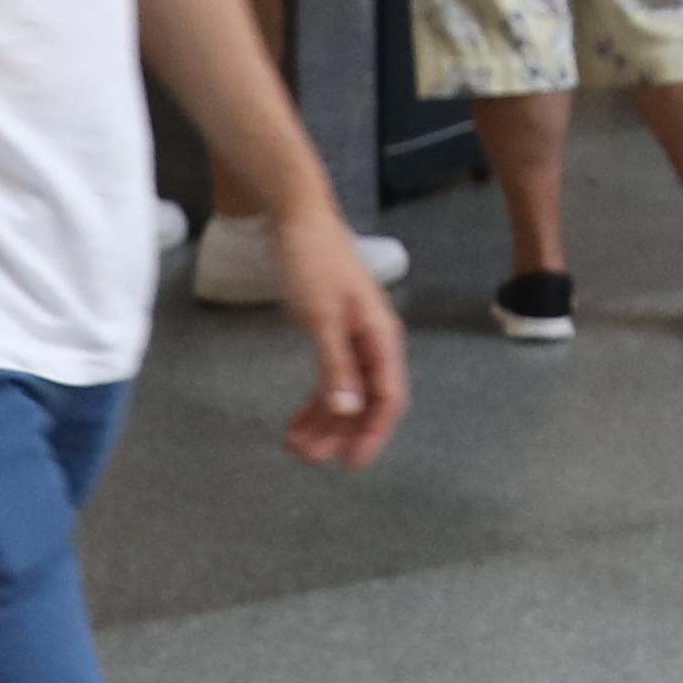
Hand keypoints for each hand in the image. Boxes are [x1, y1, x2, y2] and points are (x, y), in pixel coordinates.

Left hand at [273, 211, 409, 469]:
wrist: (297, 218)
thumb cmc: (313, 262)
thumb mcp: (322, 316)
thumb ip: (335, 365)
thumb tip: (349, 410)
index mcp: (381, 338)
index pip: (388, 398)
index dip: (372, 434)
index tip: (349, 464)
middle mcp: (373, 343)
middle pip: (366, 402)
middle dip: (340, 434)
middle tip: (307, 459)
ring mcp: (353, 339)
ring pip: (347, 395)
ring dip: (324, 423)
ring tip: (294, 446)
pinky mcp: (333, 334)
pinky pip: (331, 380)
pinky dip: (315, 403)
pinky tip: (295, 423)